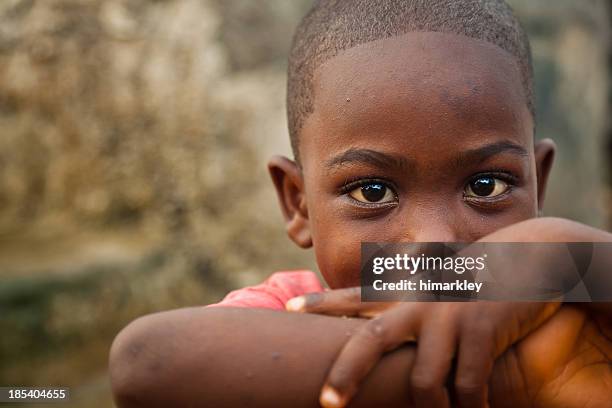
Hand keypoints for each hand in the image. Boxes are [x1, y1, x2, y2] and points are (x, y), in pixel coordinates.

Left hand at [287, 288, 559, 407]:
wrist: (526, 257)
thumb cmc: (472, 277)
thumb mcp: (434, 284)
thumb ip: (405, 296)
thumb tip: (378, 318)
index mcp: (404, 291)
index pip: (353, 296)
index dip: (320, 303)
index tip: (287, 308)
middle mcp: (418, 303)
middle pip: (371, 339)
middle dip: (347, 373)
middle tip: (326, 403)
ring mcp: (448, 317)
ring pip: (422, 379)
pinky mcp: (481, 330)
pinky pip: (468, 385)